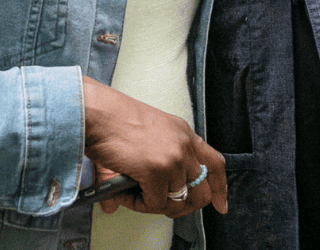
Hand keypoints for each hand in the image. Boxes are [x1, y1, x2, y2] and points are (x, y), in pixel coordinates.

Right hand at [83, 76, 226, 217]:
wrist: (98, 113)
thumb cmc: (115, 120)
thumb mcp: (145, 137)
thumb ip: (148, 168)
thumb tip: (119, 202)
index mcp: (184, 133)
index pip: (215, 163)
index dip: (220, 187)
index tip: (221, 205)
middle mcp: (184, 144)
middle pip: (201, 191)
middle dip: (183, 206)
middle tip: (159, 205)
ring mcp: (173, 158)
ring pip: (175, 201)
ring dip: (151, 204)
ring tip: (130, 192)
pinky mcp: (157, 170)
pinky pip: (153, 204)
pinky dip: (136, 204)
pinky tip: (122, 191)